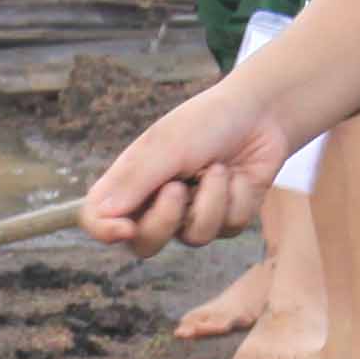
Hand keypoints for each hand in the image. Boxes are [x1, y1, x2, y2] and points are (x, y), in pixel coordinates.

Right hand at [80, 79, 302, 254]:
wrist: (261, 114)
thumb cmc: (206, 122)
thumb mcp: (167, 145)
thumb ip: (135, 180)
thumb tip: (101, 214)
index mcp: (131, 182)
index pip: (98, 219)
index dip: (104, 231)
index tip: (124, 229)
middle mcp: (156, 204)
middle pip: (144, 244)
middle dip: (165, 220)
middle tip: (177, 187)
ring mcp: (192, 215)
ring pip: (194, 237)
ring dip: (211, 199)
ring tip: (217, 166)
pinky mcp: (226, 220)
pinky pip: (229, 227)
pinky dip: (237, 197)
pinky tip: (237, 175)